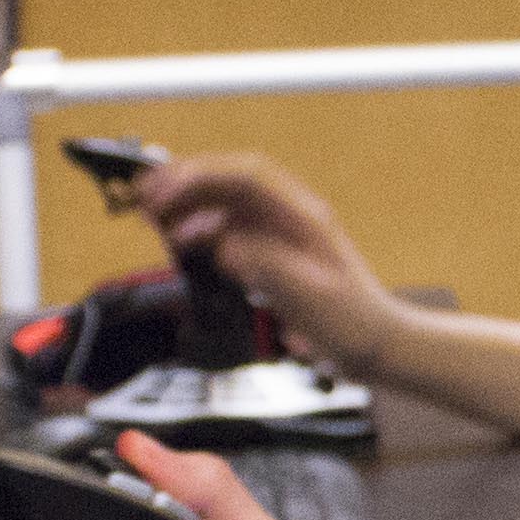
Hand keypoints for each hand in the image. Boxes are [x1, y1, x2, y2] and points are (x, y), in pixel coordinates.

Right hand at [134, 151, 398, 372]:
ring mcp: (280, 230)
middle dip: (185, 179)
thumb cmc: (352, 322)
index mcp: (302, 216)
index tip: (166, 193)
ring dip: (187, 199)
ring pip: (225, 200)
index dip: (200, 177)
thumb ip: (264, 266)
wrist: (377, 344)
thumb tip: (224, 245)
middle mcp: (289, 215)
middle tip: (143, 192)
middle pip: (230, 179)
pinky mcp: (272, 250)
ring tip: (149, 208)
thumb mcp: (308, 296)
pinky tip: (179, 237)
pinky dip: (199, 225)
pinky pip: (229, 226)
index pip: (245, 176)